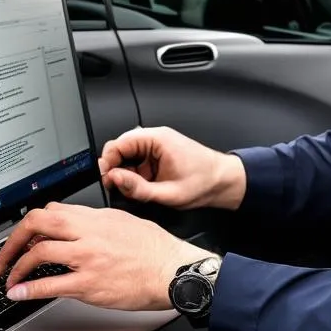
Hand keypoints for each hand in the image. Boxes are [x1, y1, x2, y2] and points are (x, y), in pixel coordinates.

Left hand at [0, 201, 213, 308]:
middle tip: (4, 256)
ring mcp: (87, 258)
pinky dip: (28, 289)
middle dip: (13, 241)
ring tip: (9, 279)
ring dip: (16, 267)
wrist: (174, 271)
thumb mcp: (126, 222)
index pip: (52, 211)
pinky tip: (19, 293)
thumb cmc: (157, 250)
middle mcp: (89, 233)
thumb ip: (98, 222)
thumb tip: (77, 226)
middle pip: (37, 224)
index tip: (25, 237)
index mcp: (97, 217)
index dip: (31, 224)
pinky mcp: (90, 283)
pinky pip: (50, 284)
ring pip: (39, 252)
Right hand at [98, 126, 245, 209]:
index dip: (108, 162)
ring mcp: (157, 145)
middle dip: (115, 169)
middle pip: (121, 148)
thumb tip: (114, 180)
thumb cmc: (204, 182)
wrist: (223, 182)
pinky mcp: (158, 154)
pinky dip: (135, 175)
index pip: (118, 143)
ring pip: (128, 156)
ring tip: (133, 189)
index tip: (107, 179)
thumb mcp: (168, 193)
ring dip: (126, 173)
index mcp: (157, 139)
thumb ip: (137, 188)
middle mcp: (155, 137)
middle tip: (117, 188)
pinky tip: (142, 187)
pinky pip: (138, 162)